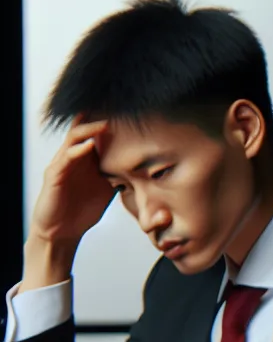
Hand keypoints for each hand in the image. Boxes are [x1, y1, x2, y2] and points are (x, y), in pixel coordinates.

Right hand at [23, 116, 113, 290]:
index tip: (130, 114)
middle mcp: (74, 157)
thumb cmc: (83, 210)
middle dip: (100, 118)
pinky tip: (87, 146)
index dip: (112, 124)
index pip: (99, 135)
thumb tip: (149, 172)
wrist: (62, 232)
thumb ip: (122, 177)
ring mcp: (63, 164)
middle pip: (85, 130)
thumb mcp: (109, 189)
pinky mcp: (54, 176)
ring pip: (74, 139)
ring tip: (105, 123)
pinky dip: (76, 151)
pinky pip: (65, 159)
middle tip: (118, 108)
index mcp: (88, 159)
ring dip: (89, 130)